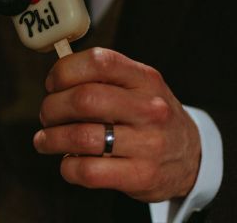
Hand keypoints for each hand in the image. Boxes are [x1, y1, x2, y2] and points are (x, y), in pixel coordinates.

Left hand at [33, 48, 200, 201]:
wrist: (191, 157)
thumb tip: (55, 78)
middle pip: (83, 100)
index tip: (52, 84)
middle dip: (52, 107)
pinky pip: (88, 171)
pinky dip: (68, 167)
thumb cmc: (149, 117)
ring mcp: (148, 143)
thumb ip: (103, 78)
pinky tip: (68, 162)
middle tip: (47, 115)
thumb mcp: (138, 87)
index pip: (98, 61)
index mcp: (144, 79)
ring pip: (80, 137)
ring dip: (51, 138)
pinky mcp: (141, 175)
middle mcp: (149, 108)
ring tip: (45, 140)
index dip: (64, 71)